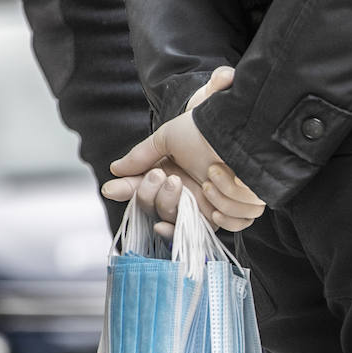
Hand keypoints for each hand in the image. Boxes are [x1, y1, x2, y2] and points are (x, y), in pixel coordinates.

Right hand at [104, 67, 266, 233]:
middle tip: (167, 177)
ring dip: (190, 200)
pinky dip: (222, 210)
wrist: (238, 126)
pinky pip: (225, 226)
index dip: (130, 193)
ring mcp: (209, 206)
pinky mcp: (234, 211)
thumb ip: (142, 155)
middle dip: (159, 197)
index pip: (143, 195)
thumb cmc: (204, 129)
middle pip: (160, 213)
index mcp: (168, 179)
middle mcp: (187, 196)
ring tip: (208, 175)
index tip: (113, 188)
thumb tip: (115, 170)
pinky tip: (215, 194)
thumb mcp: (169, 137)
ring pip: (185, 222)